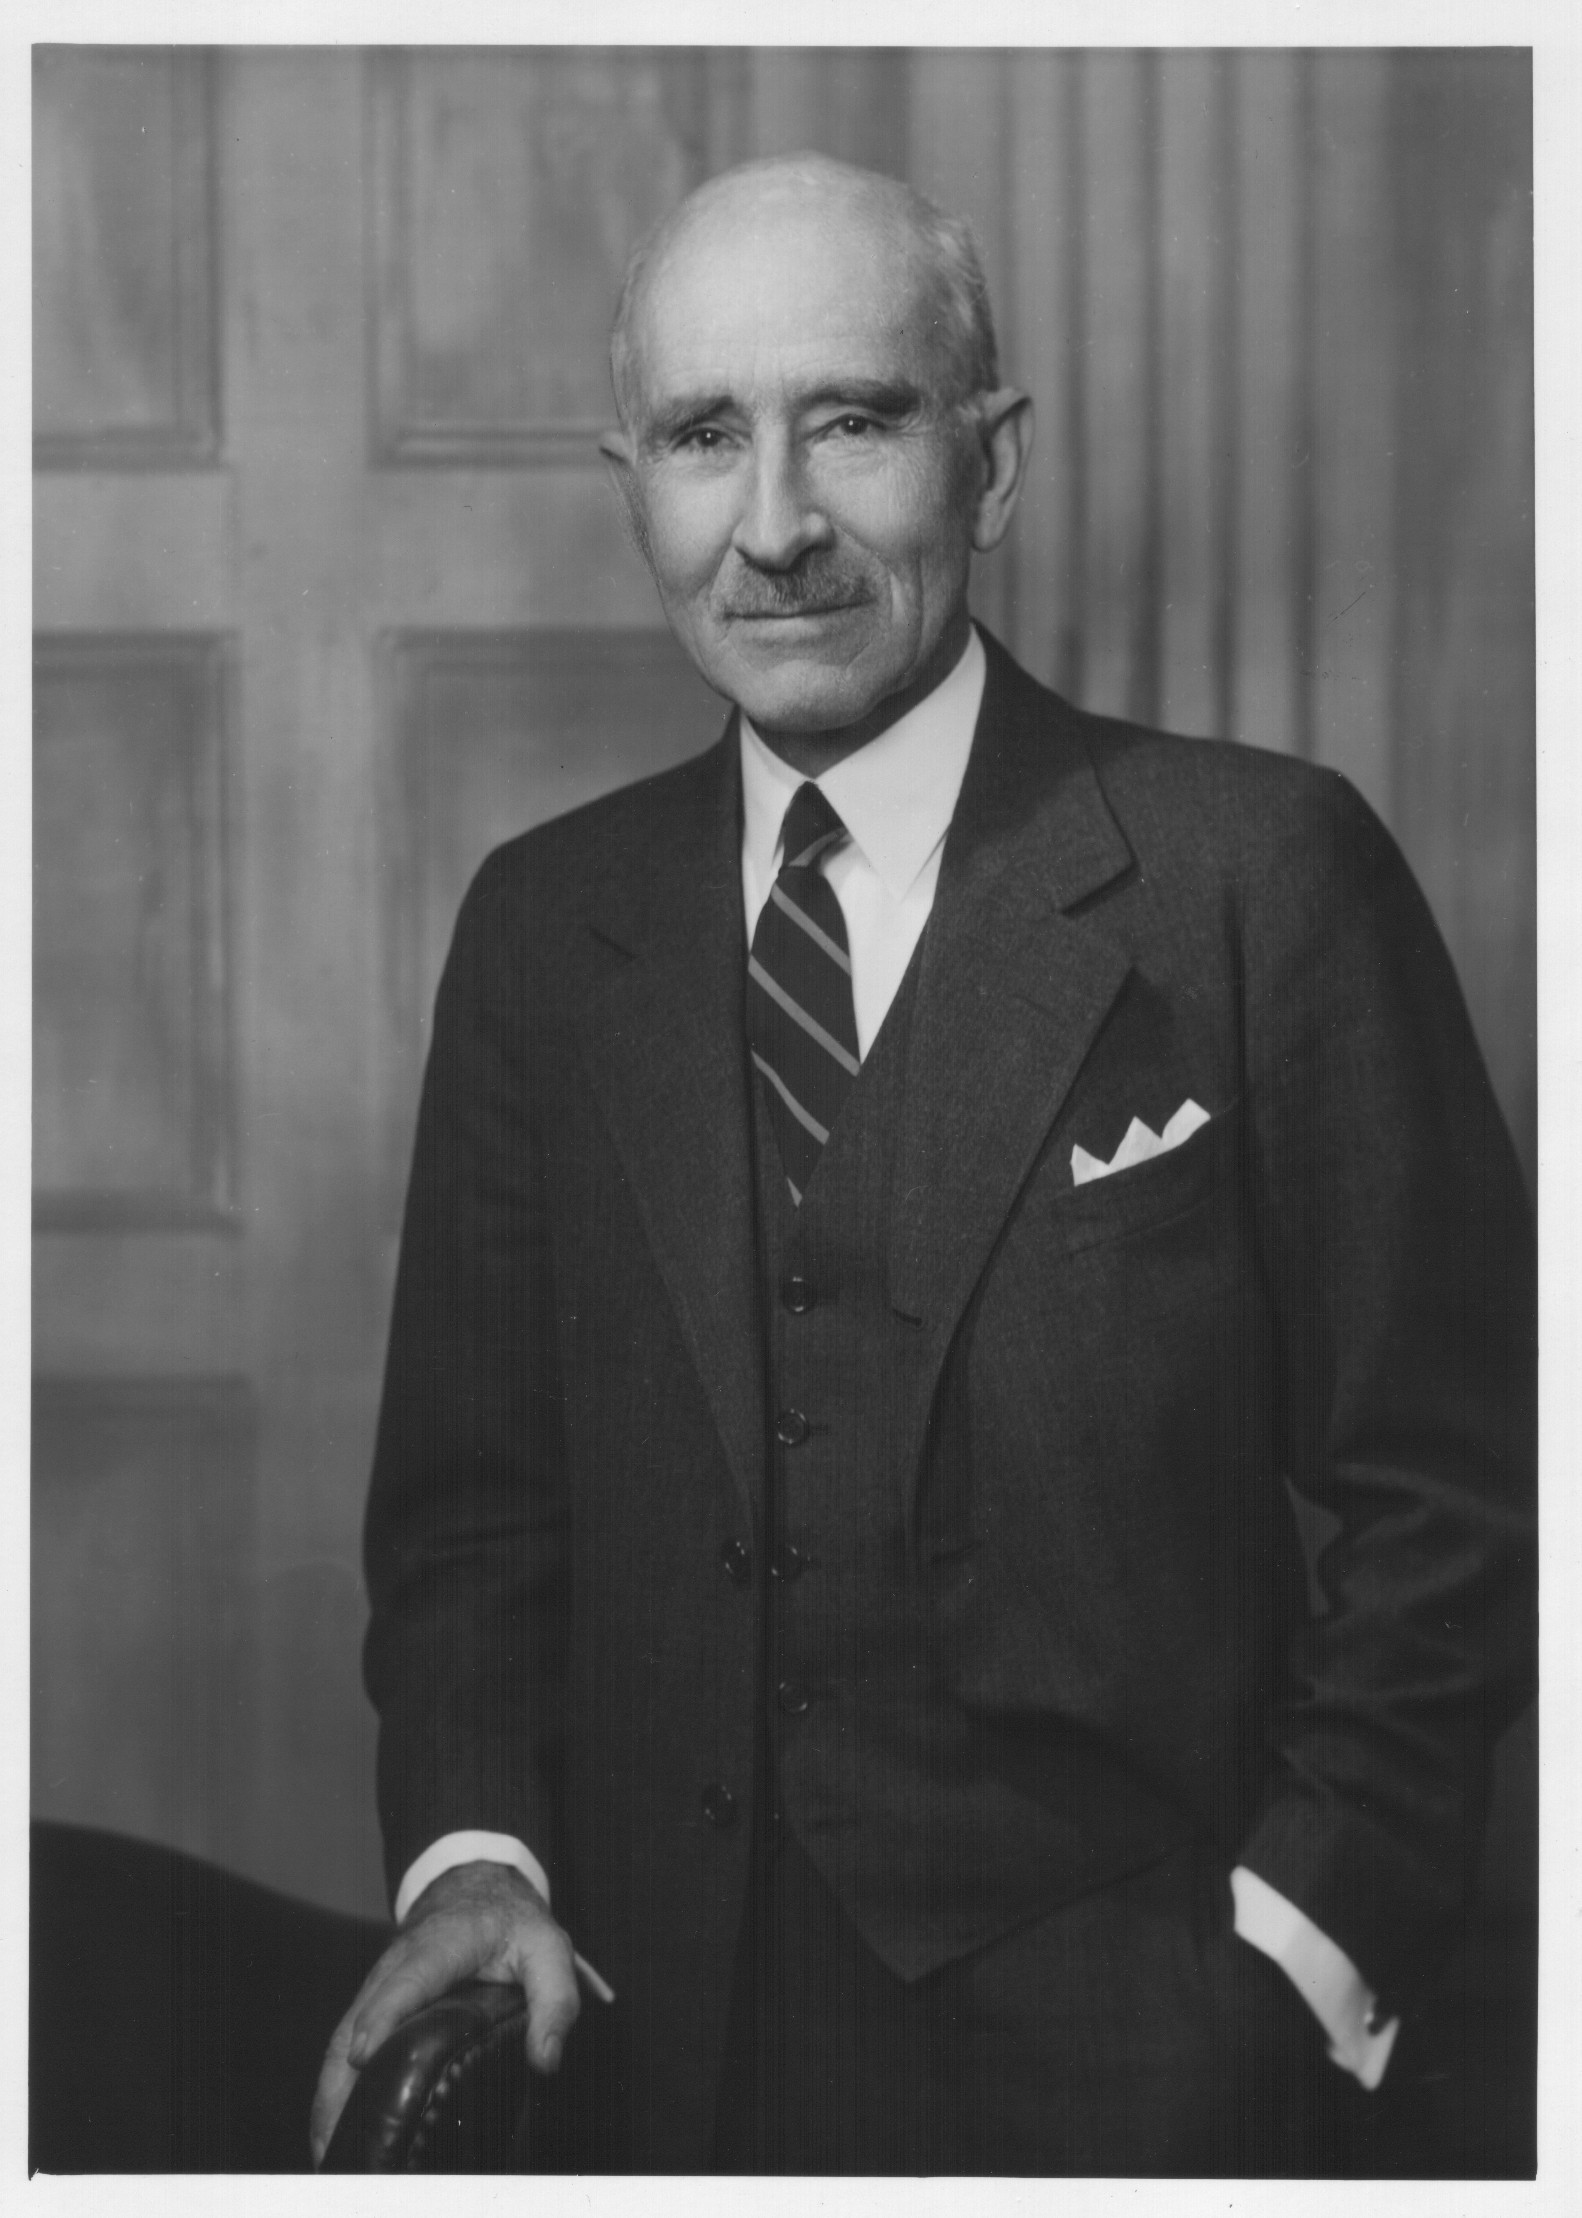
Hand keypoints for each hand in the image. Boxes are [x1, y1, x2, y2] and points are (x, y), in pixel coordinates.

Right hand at [309, 1859, 580, 2167]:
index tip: (364, 2056)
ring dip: (331, 2091)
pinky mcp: (372, 2001)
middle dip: (341, 2076)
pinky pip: (345, 2041)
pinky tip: (335, 2125)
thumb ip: (557, 1999)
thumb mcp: (549, 1948)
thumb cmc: (513, 1924)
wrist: (476, 1889)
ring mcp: (378, 1982)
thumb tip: (546, 2059)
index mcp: (442, 1944)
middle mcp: (397, 1962)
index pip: (408, 1979)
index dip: (383, 2015)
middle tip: (336, 2137)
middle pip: (357, 2017)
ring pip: (342, 2035)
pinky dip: (334, 2083)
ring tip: (328, 2149)